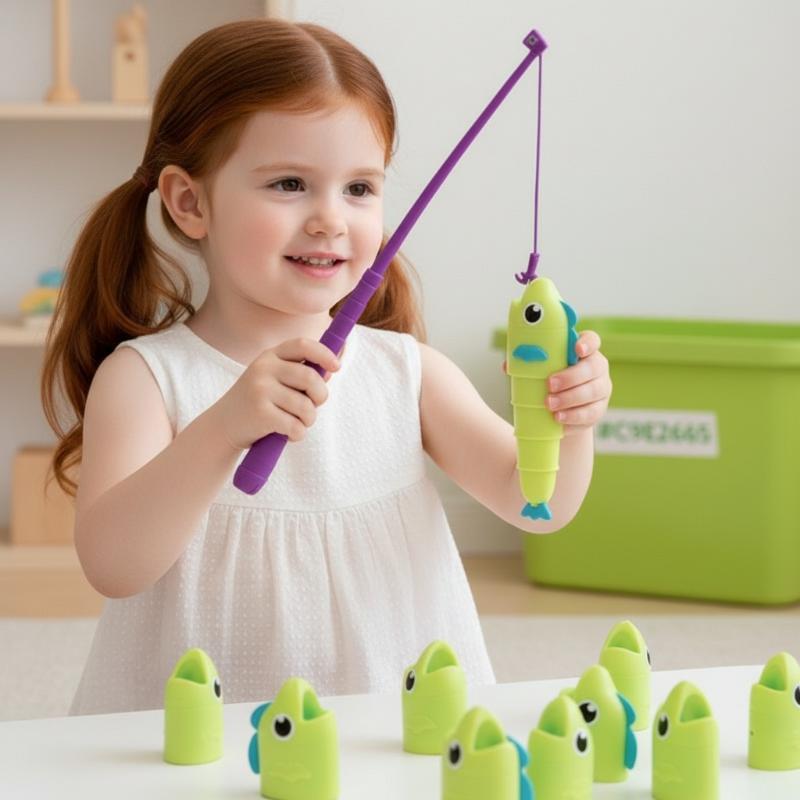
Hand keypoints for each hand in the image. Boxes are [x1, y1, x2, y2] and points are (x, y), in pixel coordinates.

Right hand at [213, 338, 339, 449]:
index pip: (303, 345)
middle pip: (311, 377)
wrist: (223, 425)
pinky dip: (298, 434)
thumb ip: (301, 373)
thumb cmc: (259, 403)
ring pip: (306, 406)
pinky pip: (296, 426)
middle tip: (314, 406)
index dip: (324, 354)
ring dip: (309, 420)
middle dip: (321, 396)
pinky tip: (288, 434)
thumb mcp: (275, 381)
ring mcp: (260, 390)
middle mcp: (264, 368)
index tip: (337, 367)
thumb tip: (332, 367)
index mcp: (270, 356)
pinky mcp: (260, 413)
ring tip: (298, 423)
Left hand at [502, 330, 611, 435]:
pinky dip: (573, 417)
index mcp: (584, 352)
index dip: (587, 343)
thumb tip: (507, 365)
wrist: (559, 410)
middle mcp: (597, 368)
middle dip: (571, 377)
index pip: (592, 340)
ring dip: (570, 399)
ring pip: (593, 392)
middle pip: (593, 368)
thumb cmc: (549, 381)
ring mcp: (601, 390)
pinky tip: (559, 419)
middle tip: (549, 385)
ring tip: (549, 404)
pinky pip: (590, 414)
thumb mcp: (541, 370)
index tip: (576, 349)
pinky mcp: (598, 410)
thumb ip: (527, 364)